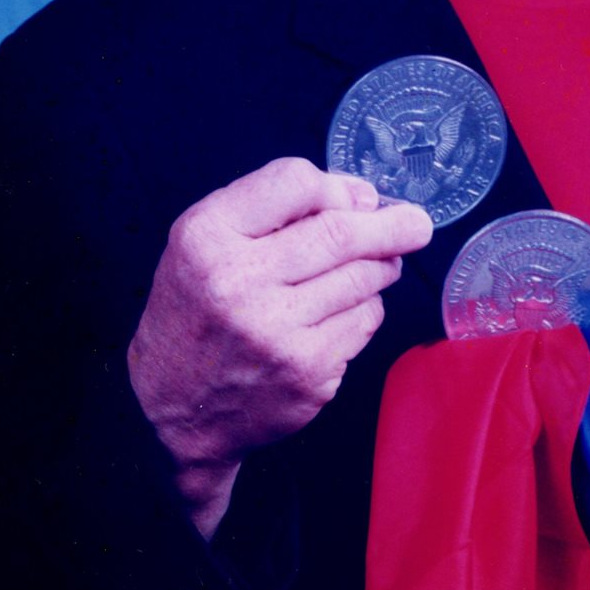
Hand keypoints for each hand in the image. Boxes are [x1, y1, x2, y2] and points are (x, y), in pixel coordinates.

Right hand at [128, 157, 432, 536]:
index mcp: (206, 237)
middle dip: (393, 225)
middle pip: (342, 231)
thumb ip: (274, 209)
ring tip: (375, 266)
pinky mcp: (307, 373)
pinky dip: (364, 310)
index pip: (296, 182)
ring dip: (381, 267)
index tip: (354, 199)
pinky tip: (339, 314)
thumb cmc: (198, 311)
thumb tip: (364, 197)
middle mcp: (237, 282)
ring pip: (364, 277)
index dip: (336, 186)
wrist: (174, 407)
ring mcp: (275, 332)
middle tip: (416, 224)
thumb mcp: (206, 243)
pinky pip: (364, 322)